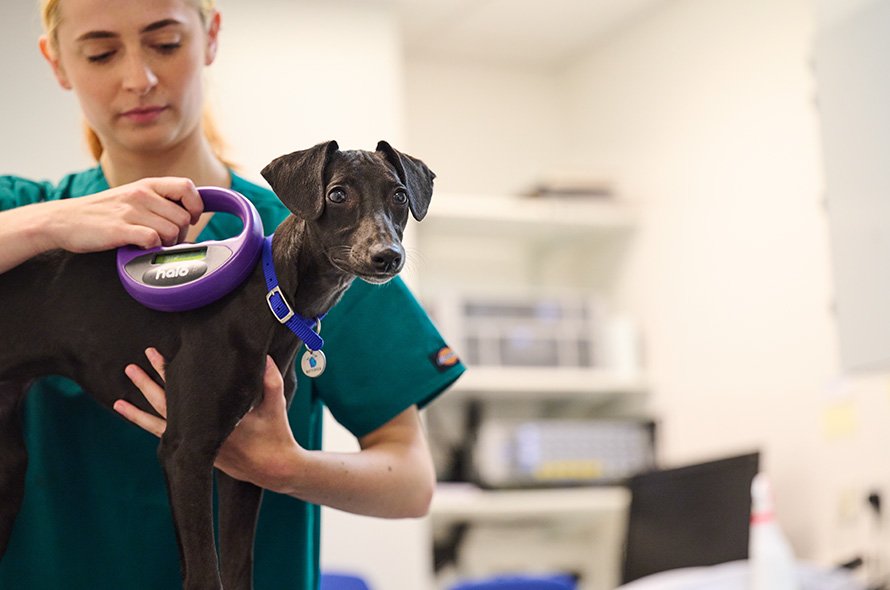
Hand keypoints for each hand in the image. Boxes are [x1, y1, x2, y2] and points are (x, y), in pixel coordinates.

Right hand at [47, 177, 203, 251]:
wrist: (63, 220)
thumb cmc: (103, 212)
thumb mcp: (133, 197)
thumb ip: (158, 201)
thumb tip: (190, 215)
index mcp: (147, 185)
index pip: (187, 187)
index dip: (195, 206)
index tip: (191, 219)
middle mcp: (141, 194)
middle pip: (183, 217)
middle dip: (182, 234)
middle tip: (167, 240)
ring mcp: (130, 211)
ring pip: (172, 230)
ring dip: (167, 243)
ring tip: (152, 244)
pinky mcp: (119, 229)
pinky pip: (153, 240)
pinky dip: (151, 248)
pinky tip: (140, 247)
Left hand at [114, 348, 302, 492]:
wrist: (275, 469)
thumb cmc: (276, 435)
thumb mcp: (275, 405)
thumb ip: (270, 380)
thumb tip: (261, 356)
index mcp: (216, 421)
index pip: (185, 393)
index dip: (168, 372)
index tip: (154, 354)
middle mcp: (201, 435)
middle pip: (166, 407)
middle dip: (147, 385)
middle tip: (130, 367)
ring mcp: (197, 447)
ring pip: (161, 427)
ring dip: (139, 413)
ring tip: (118, 402)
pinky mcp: (198, 454)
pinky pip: (168, 439)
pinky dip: (152, 429)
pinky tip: (139, 421)